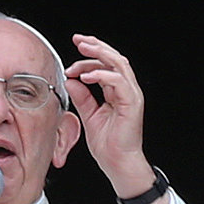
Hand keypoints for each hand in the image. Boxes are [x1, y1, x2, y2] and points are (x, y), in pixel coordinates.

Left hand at [66, 33, 151, 195]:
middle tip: (78, 40)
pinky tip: (86, 75)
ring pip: (119, 64)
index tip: (74, 47)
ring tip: (82, 51)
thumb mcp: (89, 115)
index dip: (91, 53)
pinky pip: (118, 81)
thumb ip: (82, 97)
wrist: (117, 163)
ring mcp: (131, 95)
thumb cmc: (107, 144)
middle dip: (96, 46)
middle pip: (114, 58)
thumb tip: (71, 81)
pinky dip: (101, 75)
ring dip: (99, 54)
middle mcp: (126, 90)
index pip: (106, 64)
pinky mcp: (132, 103)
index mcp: (117, 91)